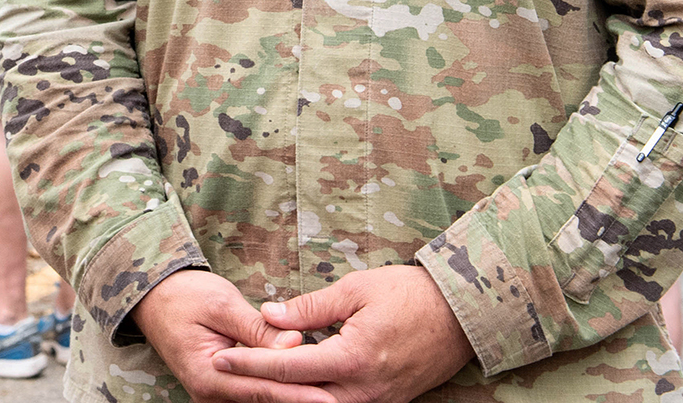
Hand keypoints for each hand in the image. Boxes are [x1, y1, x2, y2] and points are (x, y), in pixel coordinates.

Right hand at [132, 269, 320, 402]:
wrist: (153, 297)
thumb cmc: (184, 295)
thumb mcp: (222, 305)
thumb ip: (258, 329)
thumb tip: (295, 345)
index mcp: (207, 374)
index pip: (262, 389)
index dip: (298, 393)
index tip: (329, 397)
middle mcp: (209, 393)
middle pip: (263, 399)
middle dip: (299, 398)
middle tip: (335, 396)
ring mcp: (214, 393)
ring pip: (260, 398)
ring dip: (290, 393)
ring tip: (326, 391)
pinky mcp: (221, 387)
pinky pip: (252, 392)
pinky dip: (276, 388)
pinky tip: (302, 385)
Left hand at [212, 265, 475, 402]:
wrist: (461, 314)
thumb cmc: (409, 294)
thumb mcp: (355, 290)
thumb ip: (309, 308)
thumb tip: (268, 314)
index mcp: (353, 358)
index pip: (289, 366)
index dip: (251, 363)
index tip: (220, 360)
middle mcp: (364, 389)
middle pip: (299, 398)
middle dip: (261, 388)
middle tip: (227, 373)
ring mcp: (377, 400)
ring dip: (287, 396)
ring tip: (254, 379)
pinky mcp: (385, 402)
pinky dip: (314, 397)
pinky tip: (293, 386)